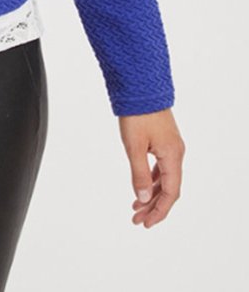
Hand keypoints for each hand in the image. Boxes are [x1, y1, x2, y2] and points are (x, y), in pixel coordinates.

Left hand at [118, 107, 184, 226]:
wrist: (141, 86)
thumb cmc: (137, 114)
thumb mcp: (134, 146)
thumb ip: (138, 174)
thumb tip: (143, 199)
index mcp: (172, 156)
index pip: (170, 192)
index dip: (159, 210)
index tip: (146, 223)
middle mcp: (176, 152)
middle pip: (168, 188)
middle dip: (154, 206)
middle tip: (137, 220)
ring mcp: (170, 146)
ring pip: (164, 178)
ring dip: (151, 194)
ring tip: (136, 208)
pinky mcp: (163, 140)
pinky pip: (161, 166)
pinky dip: (151, 179)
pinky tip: (142, 187)